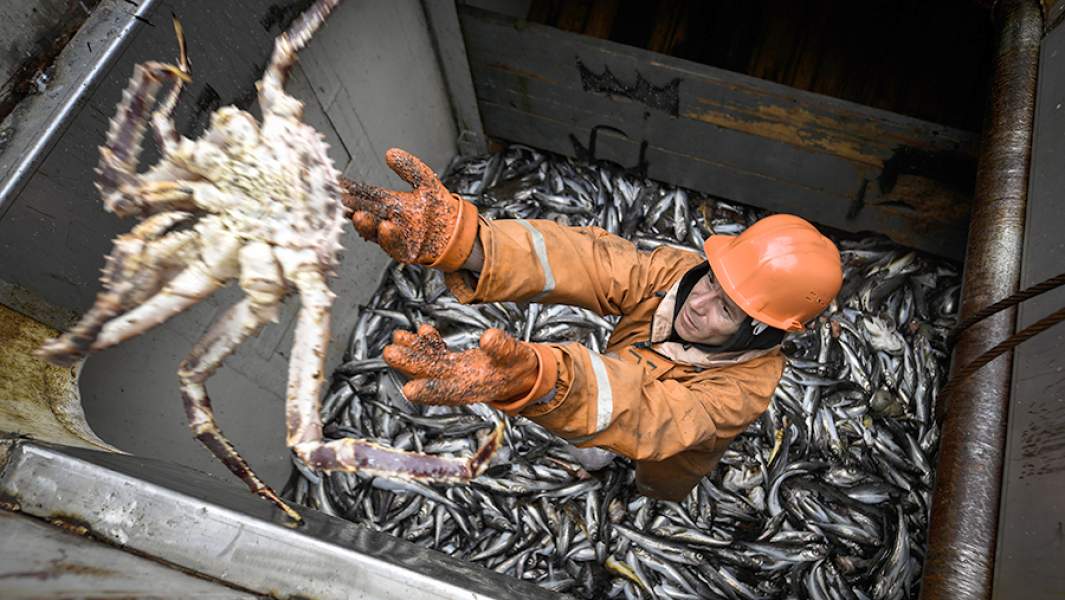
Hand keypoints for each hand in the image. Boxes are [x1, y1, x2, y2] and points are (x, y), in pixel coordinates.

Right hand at [340, 149, 477, 271]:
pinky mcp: (406, 250)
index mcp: (390, 203)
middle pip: (366, 213)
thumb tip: (390, 153)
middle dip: (352, 207)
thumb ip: (409, 167)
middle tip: (341, 202)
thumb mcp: (426, 180)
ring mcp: (395, 236)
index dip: (353, 189)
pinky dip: (389, 238)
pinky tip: (386, 228)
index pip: (367, 194)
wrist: (458, 231)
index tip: (339, 183)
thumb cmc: (440, 207)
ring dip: (366, 225)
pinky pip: (394, 246)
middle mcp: (388, 219)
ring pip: (375, 232)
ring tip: (359, 216)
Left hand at [383, 324, 538, 405]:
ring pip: (429, 362)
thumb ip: (502, 347)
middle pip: (430, 375)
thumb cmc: (519, 369)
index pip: (447, 392)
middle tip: (390, 352)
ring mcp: (455, 372)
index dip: (428, 391)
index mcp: (474, 387)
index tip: (410, 389)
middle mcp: (459, 382)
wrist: (522, 373)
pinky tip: (423, 331)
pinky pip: (437, 353)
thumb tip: (488, 337)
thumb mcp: (516, 357)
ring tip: (398, 337)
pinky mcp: (455, 362)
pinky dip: (428, 343)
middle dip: (409, 364)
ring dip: (413, 351)